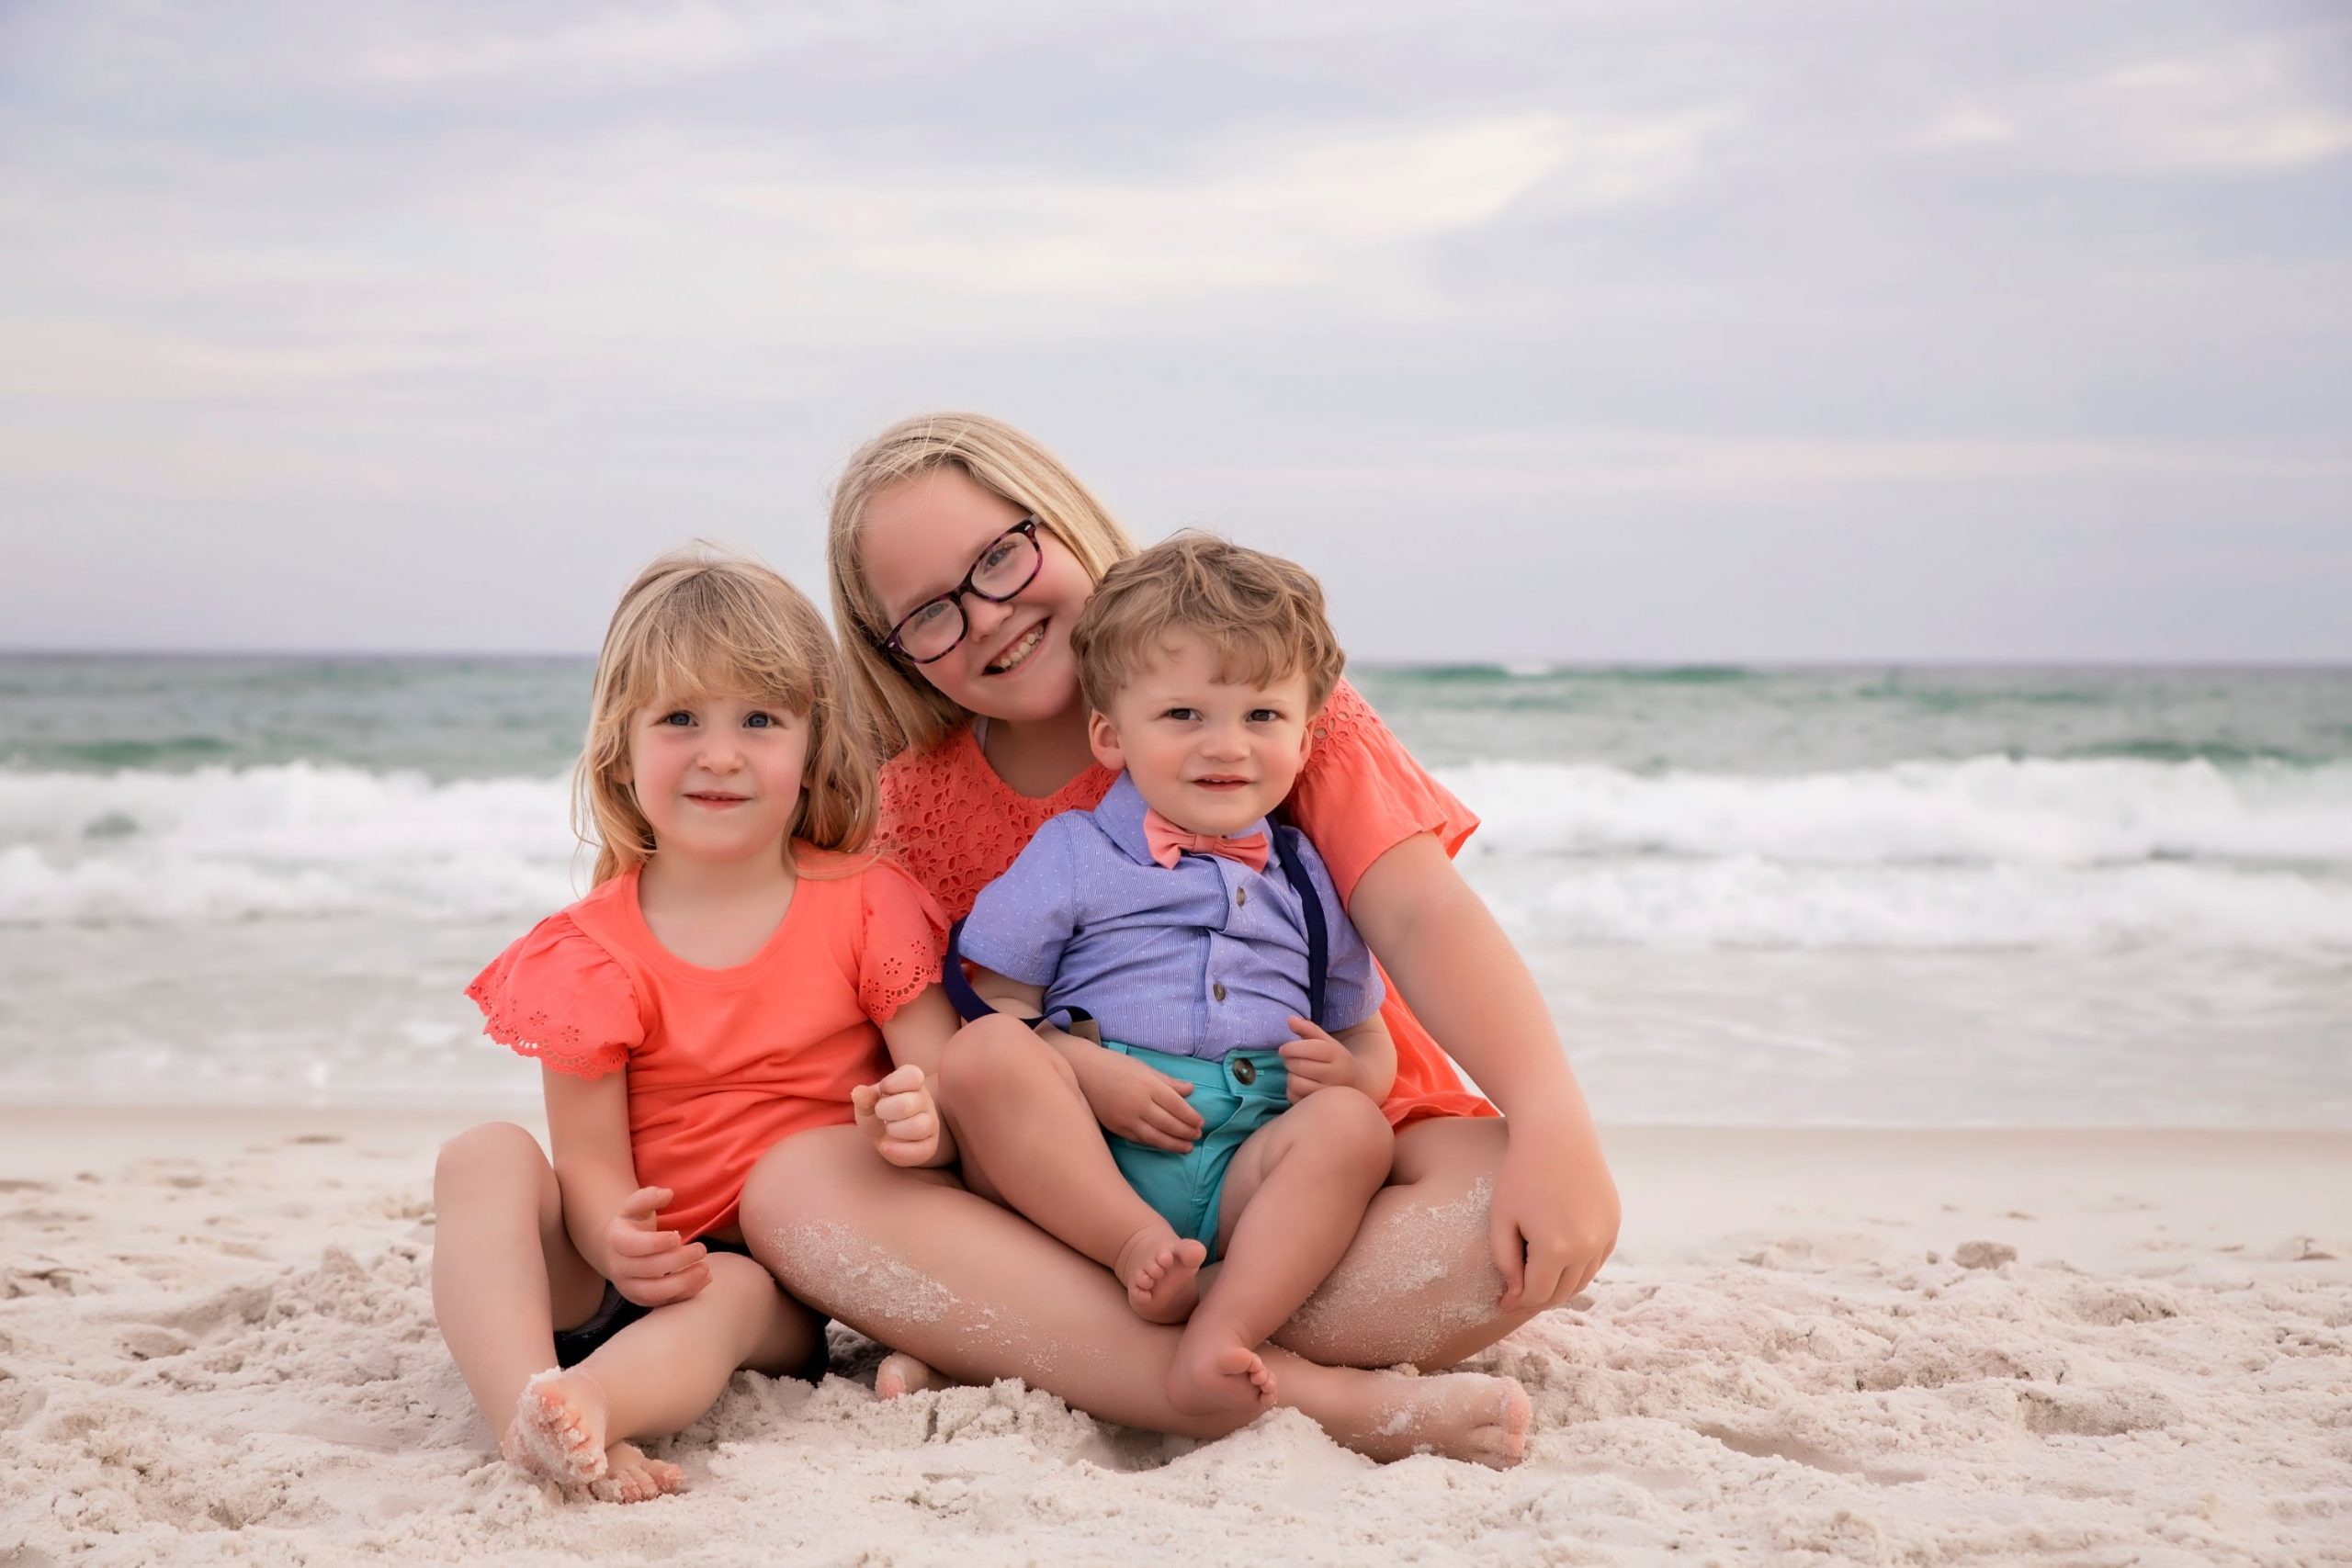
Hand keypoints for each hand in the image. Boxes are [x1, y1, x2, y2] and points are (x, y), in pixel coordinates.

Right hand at [605, 1186, 710, 1308]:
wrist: (616, 1252)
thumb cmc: (632, 1225)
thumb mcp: (635, 1206)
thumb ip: (648, 1197)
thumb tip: (667, 1193)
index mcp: (616, 1241)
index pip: (634, 1246)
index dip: (657, 1243)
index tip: (678, 1235)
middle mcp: (619, 1268)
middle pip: (649, 1269)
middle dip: (678, 1260)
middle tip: (702, 1249)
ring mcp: (630, 1287)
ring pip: (655, 1292)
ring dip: (684, 1282)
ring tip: (706, 1268)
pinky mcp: (643, 1300)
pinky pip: (664, 1303)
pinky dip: (686, 1293)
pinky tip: (705, 1279)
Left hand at [853, 1063, 942, 1167]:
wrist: (889, 1136)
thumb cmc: (879, 1113)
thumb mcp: (867, 1103)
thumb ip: (864, 1098)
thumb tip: (858, 1093)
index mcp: (912, 1082)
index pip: (912, 1076)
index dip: (891, 1084)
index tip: (882, 1091)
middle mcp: (925, 1100)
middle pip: (908, 1104)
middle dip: (885, 1110)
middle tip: (880, 1113)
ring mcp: (930, 1123)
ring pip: (920, 1127)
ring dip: (895, 1130)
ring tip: (887, 1130)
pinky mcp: (930, 1145)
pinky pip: (922, 1150)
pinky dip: (899, 1151)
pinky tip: (887, 1146)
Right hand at [1073, 1048, 1202, 1152]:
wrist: (1084, 1072)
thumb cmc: (1117, 1066)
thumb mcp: (1145, 1068)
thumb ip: (1168, 1082)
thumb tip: (1191, 1090)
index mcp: (1148, 1085)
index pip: (1176, 1105)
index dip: (1191, 1116)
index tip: (1201, 1122)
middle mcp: (1138, 1103)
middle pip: (1168, 1123)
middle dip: (1186, 1131)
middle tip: (1197, 1135)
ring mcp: (1126, 1118)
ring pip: (1155, 1136)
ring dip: (1174, 1144)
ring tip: (1187, 1147)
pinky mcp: (1116, 1127)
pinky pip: (1140, 1139)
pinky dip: (1155, 1143)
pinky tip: (1165, 1144)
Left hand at [1277, 1017, 1359, 1100]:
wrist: (1357, 1083)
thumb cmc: (1336, 1059)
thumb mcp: (1326, 1041)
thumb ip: (1308, 1029)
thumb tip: (1289, 1019)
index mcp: (1337, 1054)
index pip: (1310, 1049)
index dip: (1291, 1048)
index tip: (1284, 1049)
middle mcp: (1335, 1074)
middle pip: (1299, 1066)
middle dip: (1289, 1061)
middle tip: (1292, 1060)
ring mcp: (1328, 1093)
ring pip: (1295, 1083)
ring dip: (1290, 1076)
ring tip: (1297, 1073)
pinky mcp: (1320, 1106)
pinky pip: (1294, 1097)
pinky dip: (1291, 1090)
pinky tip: (1299, 1085)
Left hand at [1489, 1131, 1619, 1312]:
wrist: (1557, 1132)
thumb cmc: (1521, 1173)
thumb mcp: (1502, 1217)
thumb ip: (1505, 1261)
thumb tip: (1516, 1292)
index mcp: (1556, 1248)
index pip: (1536, 1294)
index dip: (1516, 1302)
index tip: (1501, 1302)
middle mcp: (1587, 1247)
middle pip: (1562, 1293)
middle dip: (1537, 1298)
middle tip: (1518, 1296)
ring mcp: (1605, 1235)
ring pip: (1582, 1280)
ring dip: (1560, 1286)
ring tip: (1537, 1280)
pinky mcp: (1614, 1223)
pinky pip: (1596, 1259)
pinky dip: (1578, 1267)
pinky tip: (1559, 1260)